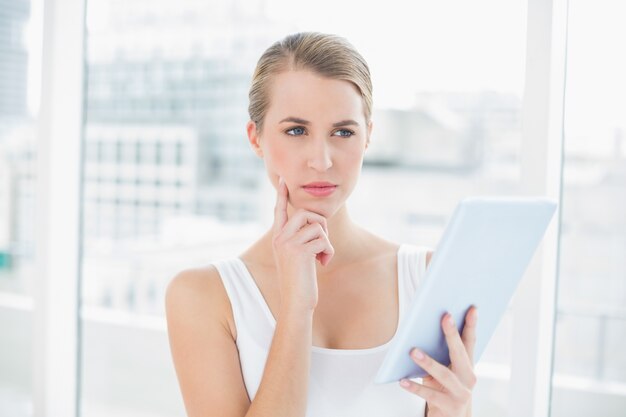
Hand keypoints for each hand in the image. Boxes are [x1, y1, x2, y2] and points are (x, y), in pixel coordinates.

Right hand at [272, 176, 334, 310]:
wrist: (296, 302)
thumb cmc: (300, 282)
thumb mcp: (296, 258)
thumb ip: (300, 240)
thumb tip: (315, 224)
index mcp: (278, 238)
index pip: (280, 211)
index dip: (282, 195)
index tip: (283, 180)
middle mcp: (280, 238)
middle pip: (305, 213)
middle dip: (320, 224)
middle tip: (322, 243)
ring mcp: (288, 244)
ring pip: (317, 226)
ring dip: (326, 241)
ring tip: (321, 257)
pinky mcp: (299, 252)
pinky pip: (323, 240)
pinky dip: (328, 252)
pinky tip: (323, 264)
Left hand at [399, 306, 477, 416]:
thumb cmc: (444, 390)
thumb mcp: (443, 372)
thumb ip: (439, 355)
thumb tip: (420, 331)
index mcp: (468, 366)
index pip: (471, 342)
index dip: (472, 324)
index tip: (472, 308)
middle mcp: (468, 378)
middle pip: (460, 353)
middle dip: (452, 334)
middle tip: (445, 317)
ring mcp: (461, 393)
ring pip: (445, 374)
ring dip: (428, 362)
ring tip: (413, 351)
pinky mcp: (450, 406)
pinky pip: (430, 395)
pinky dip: (415, 387)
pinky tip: (402, 381)